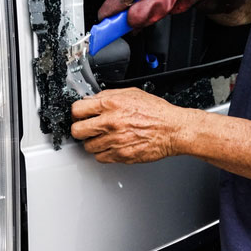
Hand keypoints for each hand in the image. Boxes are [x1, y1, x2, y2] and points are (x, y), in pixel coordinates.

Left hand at [70, 88, 189, 162]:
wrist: (172, 129)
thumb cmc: (156, 112)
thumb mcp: (131, 93)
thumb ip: (108, 95)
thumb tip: (91, 99)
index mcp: (111, 104)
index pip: (77, 110)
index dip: (77, 113)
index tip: (79, 115)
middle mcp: (110, 123)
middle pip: (77, 131)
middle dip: (80, 130)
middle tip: (86, 129)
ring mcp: (114, 141)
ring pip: (88, 147)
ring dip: (93, 142)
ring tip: (103, 138)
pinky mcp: (120, 155)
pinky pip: (100, 158)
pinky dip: (103, 153)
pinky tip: (111, 146)